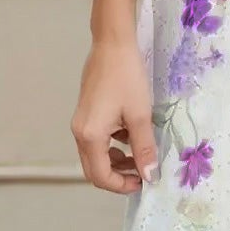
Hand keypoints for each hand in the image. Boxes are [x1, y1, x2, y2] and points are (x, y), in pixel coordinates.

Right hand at [71, 40, 158, 192]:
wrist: (112, 45)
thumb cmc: (126, 77)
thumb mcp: (140, 115)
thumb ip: (144, 148)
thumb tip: (150, 175)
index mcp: (90, 136)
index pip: (100, 176)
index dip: (122, 185)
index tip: (144, 182)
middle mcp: (80, 132)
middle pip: (94, 169)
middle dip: (118, 176)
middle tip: (142, 173)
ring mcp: (81, 122)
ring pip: (95, 155)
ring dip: (116, 161)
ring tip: (140, 156)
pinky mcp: (86, 114)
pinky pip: (96, 140)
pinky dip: (113, 145)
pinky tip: (131, 135)